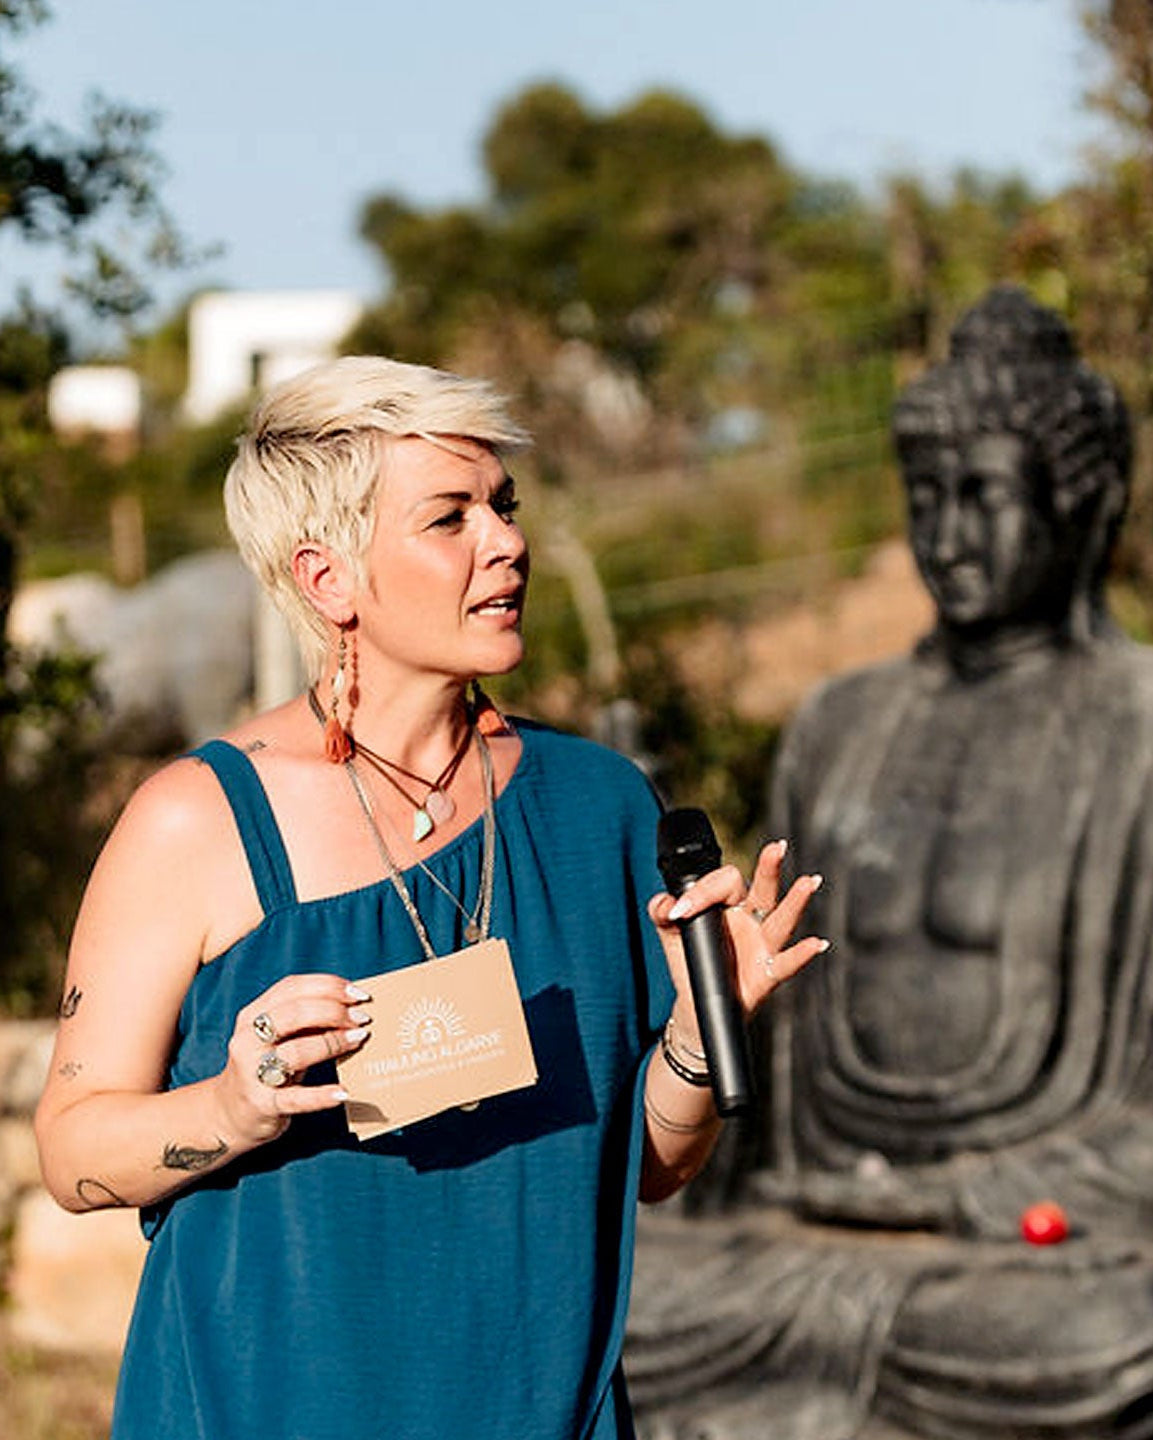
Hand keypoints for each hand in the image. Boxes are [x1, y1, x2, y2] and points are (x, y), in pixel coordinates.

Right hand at [213, 974, 372, 1146]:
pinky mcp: (262, 1104)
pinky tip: (343, 1093)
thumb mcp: (279, 1038)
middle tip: (363, 1018)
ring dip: (332, 1043)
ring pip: (296, 1051)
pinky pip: (295, 1098)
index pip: (292, 988)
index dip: (329, 986)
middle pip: (294, 1014)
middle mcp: (247, 1039)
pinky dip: (321, 1096)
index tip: (359, 993)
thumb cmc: (266, 1066)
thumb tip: (353, 1006)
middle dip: (334, 1011)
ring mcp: (252, 1072)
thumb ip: (306, 1020)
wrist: (228, 1114)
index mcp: (253, 1015)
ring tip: (359, 1040)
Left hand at [648, 839, 826, 1036]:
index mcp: (730, 904)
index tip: (679, 912)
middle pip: (764, 890)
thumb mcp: (670, 932)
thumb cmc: (691, 959)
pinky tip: (816, 944)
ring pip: (781, 920)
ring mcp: (762, 946)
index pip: (725, 882)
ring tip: (809, 882)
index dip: (702, 892)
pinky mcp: (766, 974)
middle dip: (770, 868)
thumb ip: (661, 911)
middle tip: (778, 847)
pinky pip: (786, 963)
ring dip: (795, 902)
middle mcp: (751, 920)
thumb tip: (664, 902)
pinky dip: (801, 955)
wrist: (697, 1001)